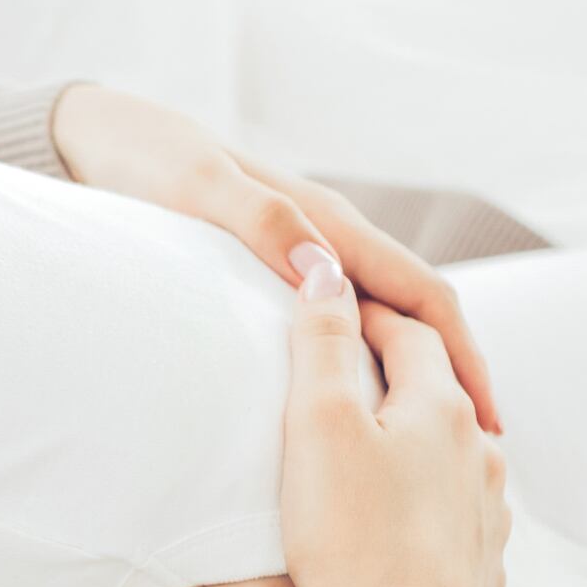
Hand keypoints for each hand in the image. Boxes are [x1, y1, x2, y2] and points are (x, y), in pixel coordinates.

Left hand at [48, 84, 501, 433]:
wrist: (98, 139)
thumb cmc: (146, 160)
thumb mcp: (199, 187)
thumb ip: (262, 221)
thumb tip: (324, 273)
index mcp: (327, 223)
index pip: (423, 293)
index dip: (463, 354)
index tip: (487, 416)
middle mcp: (327, 237)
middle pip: (415, 311)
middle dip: (455, 373)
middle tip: (478, 447)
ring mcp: (301, 252)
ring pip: (380, 316)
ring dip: (415, 369)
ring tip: (433, 435)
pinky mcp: (271, 267)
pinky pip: (338, 321)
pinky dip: (365, 359)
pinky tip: (358, 400)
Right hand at [272, 251, 510, 586]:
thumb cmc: (347, 539)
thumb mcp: (316, 422)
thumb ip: (321, 339)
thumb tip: (325, 267)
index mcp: (441, 409)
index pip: (407, 334)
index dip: (365, 313)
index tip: (328, 308)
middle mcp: (479, 457)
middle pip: (441, 392)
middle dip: (400, 373)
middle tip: (356, 366)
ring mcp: (487, 518)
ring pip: (459, 458)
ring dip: (424, 442)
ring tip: (384, 447)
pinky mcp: (478, 573)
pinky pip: (460, 521)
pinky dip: (434, 506)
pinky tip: (409, 524)